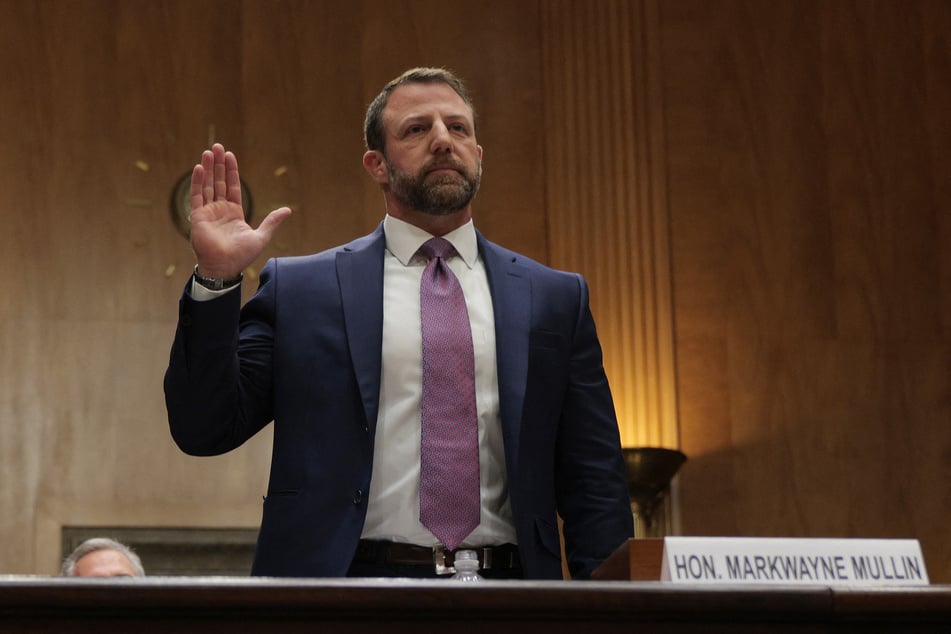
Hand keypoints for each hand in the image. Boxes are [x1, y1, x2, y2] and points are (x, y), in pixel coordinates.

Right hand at [189, 143, 291, 278]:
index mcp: (234, 212)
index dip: (232, 171)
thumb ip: (272, 222)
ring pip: (207, 184)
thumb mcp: (262, 236)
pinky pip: (197, 195)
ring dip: (208, 168)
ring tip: (208, 151)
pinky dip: (198, 181)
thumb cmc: (242, 256)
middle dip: (219, 164)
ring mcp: (208, 211)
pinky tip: (199, 167)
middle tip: (217, 146)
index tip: (230, 155)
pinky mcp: (198, 216)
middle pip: (219, 181)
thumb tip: (288, 210)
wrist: (225, 267)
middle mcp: (220, 209)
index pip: (232, 186)